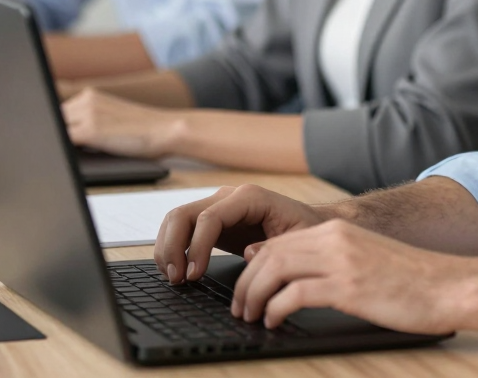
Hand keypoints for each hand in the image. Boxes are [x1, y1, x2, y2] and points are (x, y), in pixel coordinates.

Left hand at [61, 87, 178, 157]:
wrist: (166, 130)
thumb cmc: (143, 131)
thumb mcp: (111, 118)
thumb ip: (87, 121)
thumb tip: (62, 139)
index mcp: (90, 95)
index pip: (56, 114)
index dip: (54, 130)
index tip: (54, 139)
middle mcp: (86, 100)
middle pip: (53, 122)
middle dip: (54, 136)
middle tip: (62, 152)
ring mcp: (87, 114)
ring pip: (55, 131)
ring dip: (58, 143)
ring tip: (72, 155)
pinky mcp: (90, 131)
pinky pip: (62, 142)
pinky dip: (60, 151)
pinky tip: (67, 160)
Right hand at [155, 184, 328, 284]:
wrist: (309, 223)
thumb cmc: (305, 229)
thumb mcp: (297, 239)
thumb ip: (274, 245)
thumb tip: (249, 253)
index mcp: (250, 197)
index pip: (210, 217)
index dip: (197, 247)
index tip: (194, 275)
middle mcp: (230, 197)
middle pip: (184, 214)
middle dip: (173, 247)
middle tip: (177, 280)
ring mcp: (218, 206)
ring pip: (176, 219)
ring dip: (168, 248)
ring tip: (175, 278)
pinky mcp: (214, 220)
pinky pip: (182, 228)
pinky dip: (172, 247)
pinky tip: (177, 271)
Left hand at [232, 219, 461, 333]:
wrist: (446, 285)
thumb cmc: (408, 280)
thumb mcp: (363, 259)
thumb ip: (330, 259)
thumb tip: (294, 275)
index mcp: (339, 230)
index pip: (279, 241)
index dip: (253, 266)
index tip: (244, 289)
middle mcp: (336, 238)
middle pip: (271, 253)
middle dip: (246, 282)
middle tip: (240, 308)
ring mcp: (342, 261)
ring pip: (276, 269)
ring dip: (254, 295)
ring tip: (251, 316)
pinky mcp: (349, 286)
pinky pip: (295, 294)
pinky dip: (276, 309)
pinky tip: (275, 322)